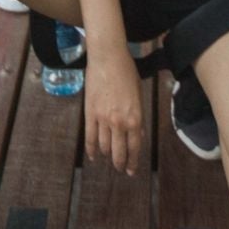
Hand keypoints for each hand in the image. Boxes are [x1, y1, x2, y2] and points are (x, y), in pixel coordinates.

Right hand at [84, 46, 144, 174]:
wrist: (108, 58)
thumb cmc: (126, 72)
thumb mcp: (138, 95)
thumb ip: (138, 117)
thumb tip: (138, 134)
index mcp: (135, 118)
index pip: (135, 147)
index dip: (133, 161)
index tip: (131, 170)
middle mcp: (119, 122)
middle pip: (119, 152)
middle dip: (120, 164)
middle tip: (120, 169)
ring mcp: (103, 119)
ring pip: (104, 147)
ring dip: (107, 156)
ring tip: (108, 159)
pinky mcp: (90, 113)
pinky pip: (90, 137)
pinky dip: (91, 150)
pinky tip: (94, 156)